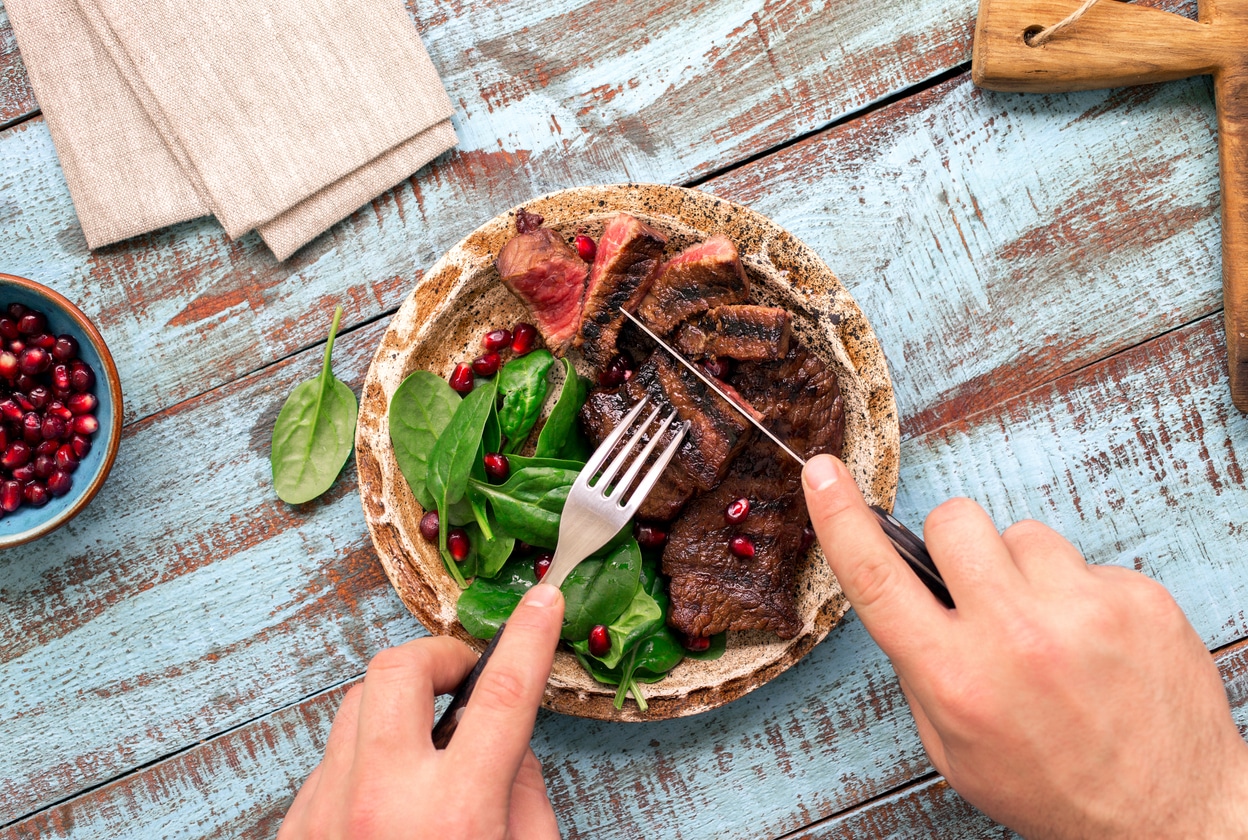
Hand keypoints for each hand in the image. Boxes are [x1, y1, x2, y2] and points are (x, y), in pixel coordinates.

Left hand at [278, 583, 564, 839]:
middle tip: (464, 678)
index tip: (543, 602)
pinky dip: (367, 759)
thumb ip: (524, 795)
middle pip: (400, 670)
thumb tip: (512, 742)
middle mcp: (382, 802)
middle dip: (438, 656)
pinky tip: (390, 793)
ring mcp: (329, 812)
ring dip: (399, 707)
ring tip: (427, 743)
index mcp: (455, 814)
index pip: (501, 695)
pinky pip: (331, 760)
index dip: (528, 638)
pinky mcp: (297, 828)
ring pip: (356, 706)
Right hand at [802, 455, 1247, 838]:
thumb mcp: (953, 748)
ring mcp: (1084, 612)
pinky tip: (1096, 643)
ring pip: (1024, 534)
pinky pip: (1085, 560)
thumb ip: (922, 667)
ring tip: (1050, 629)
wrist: (1167, 815)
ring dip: (1025, 570)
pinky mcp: (1138, 599)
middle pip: (954, 522)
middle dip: (954, 542)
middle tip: (977, 586)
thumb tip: (910, 591)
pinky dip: (1081, 593)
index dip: (839, 517)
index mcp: (956, 678)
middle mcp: (1016, 638)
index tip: (821, 471)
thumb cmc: (1051, 786)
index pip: (877, 578)